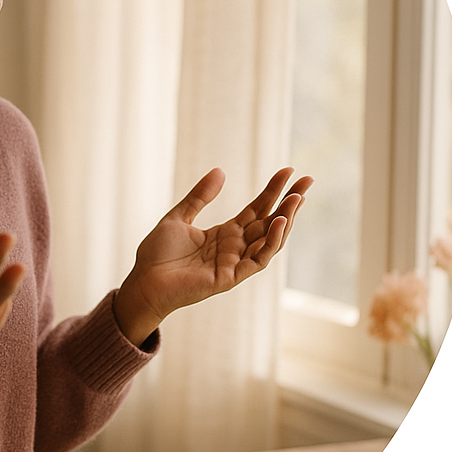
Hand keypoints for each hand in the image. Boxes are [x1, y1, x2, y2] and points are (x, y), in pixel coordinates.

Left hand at [113, 167, 312, 345]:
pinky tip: (279, 222)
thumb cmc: (156, 254)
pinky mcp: (231, 277)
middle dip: (289, 202)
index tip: (289, 171)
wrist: (143, 280)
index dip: (272, 191)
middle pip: (270, 223)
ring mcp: (235, 263)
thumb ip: (200, 196)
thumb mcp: (178, 217)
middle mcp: (234, 248)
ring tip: (297, 197)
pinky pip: (258, 259)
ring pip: (270, 240)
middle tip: (308, 180)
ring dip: (286, 219)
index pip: (257, 210)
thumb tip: (221, 171)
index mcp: (224, 234)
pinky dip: (271, 242)